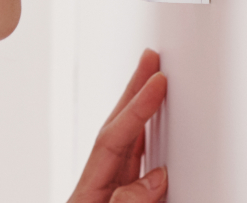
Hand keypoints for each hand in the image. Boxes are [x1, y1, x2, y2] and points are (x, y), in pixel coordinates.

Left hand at [67, 48, 167, 202]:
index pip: (113, 138)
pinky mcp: (121, 198)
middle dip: (134, 91)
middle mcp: (98, 184)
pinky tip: (158, 124)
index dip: (138, 108)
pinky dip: (148, 137)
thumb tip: (159, 176)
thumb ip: (128, 201)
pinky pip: (136, 160)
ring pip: (128, 140)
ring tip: (154, 77)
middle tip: (150, 58)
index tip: (158, 81)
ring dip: (142, 108)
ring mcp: (109, 190)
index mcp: (88, 191)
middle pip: (116, 127)